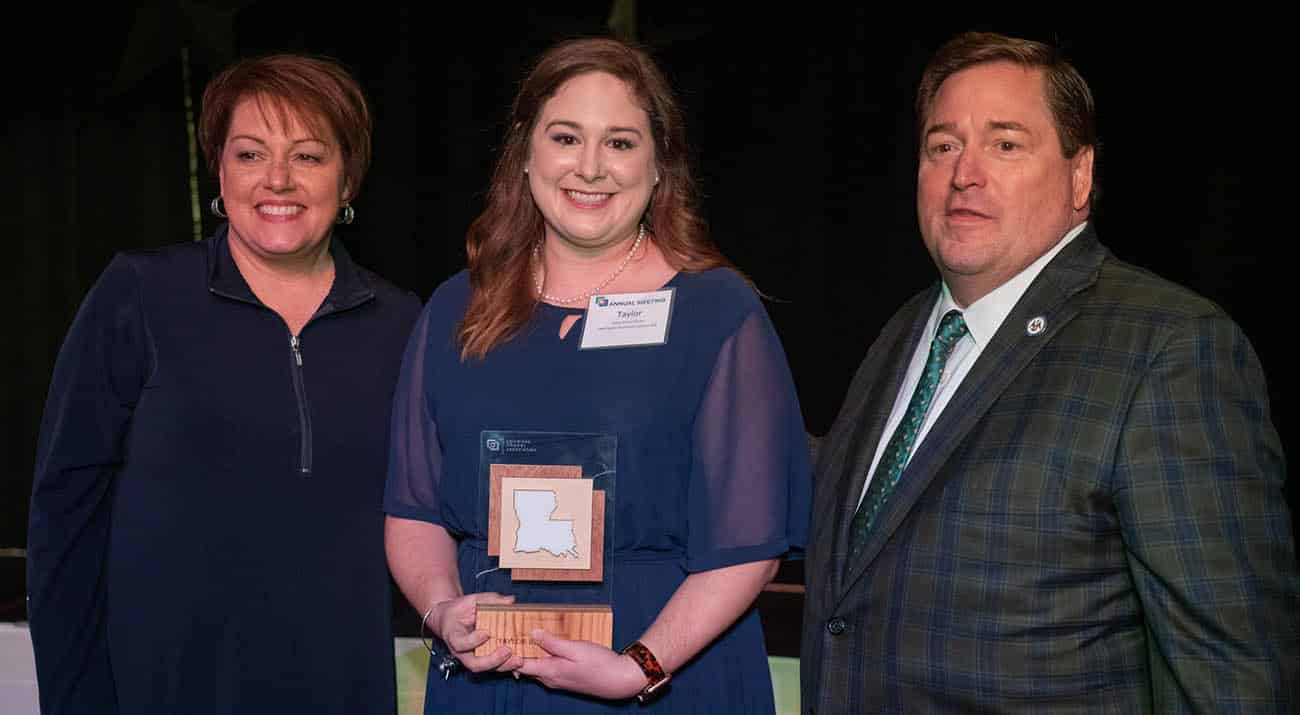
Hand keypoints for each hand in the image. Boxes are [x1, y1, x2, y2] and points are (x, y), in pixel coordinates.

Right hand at [428, 592, 523, 672]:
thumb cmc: (459, 611)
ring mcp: (472, 657)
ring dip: (504, 665)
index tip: (486, 633)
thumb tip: (510, 600)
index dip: (473, 641)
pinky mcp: (483, 658)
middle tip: (507, 650)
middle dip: (492, 660)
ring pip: (486, 668)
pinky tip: (520, 662)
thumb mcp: (470, 601)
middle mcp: (462, 652)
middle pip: (474, 664)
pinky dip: (507, 666)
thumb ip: (489, 600)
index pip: (460, 644)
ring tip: (519, 660)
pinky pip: (495, 666)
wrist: (451, 621)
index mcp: (454, 636)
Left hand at [514, 629, 647, 699]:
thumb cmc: (600, 664)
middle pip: (524, 667)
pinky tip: (544, 645)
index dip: (508, 653)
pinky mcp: (565, 679)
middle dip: (515, 653)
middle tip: (508, 633)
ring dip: (528, 654)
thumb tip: (532, 632)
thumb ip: (552, 642)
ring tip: (523, 636)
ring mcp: (557, 681)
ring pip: (535, 668)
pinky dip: (540, 658)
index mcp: (549, 671)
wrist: (619, 680)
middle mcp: (550, 679)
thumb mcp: (576, 648)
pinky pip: (546, 669)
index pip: (519, 665)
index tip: (501, 638)